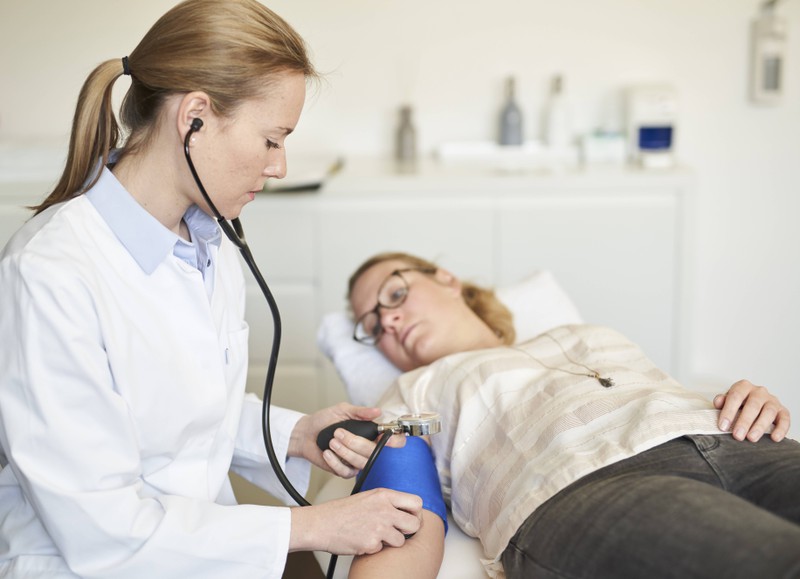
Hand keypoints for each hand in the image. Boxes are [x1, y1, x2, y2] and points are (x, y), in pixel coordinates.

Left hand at [289, 403, 404, 477]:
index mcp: (372, 434)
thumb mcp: (343, 410)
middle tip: (339, 433)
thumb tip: (378, 411)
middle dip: (356, 443)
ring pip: (361, 463)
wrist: (306, 433)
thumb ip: (360, 411)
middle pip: (375, 454)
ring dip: (345, 452)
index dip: (394, 442)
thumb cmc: (325, 420)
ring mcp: (357, 461)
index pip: (394, 442)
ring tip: (332, 441)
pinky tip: (328, 452)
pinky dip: (335, 461)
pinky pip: (346, 472)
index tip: (384, 437)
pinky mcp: (345, 471)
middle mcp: (368, 449)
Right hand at [289, 488, 422, 554]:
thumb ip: (387, 502)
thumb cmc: (342, 512)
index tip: (409, 517)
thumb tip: (406, 510)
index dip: (415, 513)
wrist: (321, 524)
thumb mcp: (367, 498)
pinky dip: (374, 548)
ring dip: (390, 542)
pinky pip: (382, 549)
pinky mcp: (372, 542)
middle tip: (398, 531)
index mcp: (384, 495)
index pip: (417, 502)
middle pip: (415, 523)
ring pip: (401, 540)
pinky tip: (362, 540)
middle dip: (409, 530)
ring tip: (375, 535)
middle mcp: (384, 509)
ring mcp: (379, 526)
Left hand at [713, 379, 790, 441]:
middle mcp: (759, 392)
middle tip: (738, 435)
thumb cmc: (740, 403)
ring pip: (768, 412)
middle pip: (753, 405)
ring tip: (751, 438)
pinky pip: (784, 419)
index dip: (728, 411)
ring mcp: (772, 401)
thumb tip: (718, 402)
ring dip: (760, 426)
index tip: (723, 426)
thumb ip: (723, 401)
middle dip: (744, 421)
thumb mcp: (728, 400)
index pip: (735, 396)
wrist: (755, 404)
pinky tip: (774, 438)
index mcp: (744, 386)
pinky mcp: (783, 411)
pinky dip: (780, 429)